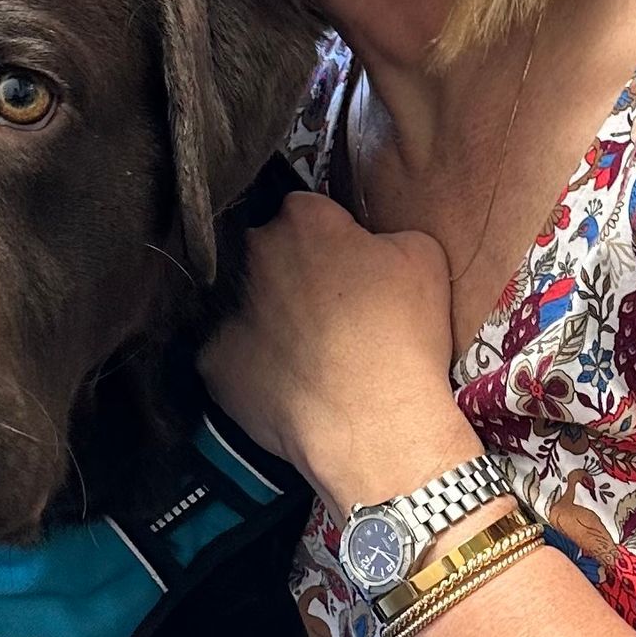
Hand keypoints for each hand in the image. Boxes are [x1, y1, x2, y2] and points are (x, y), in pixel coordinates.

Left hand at [197, 191, 477, 514]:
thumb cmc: (402, 336)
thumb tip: (367, 245)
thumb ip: (385, 234)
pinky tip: (286, 383)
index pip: (311, 211)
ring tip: (309, 352)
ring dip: (271, 316)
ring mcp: (226, 309)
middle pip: (272, 252)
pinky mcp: (212, 362)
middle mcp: (254, 254)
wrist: (374, 424)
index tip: (350, 266)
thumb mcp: (423, 258)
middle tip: (331, 310)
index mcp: (303, 220)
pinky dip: (253, 364)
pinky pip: (232, 354)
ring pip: (247, 302)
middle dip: (295, 272)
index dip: (333, 239)